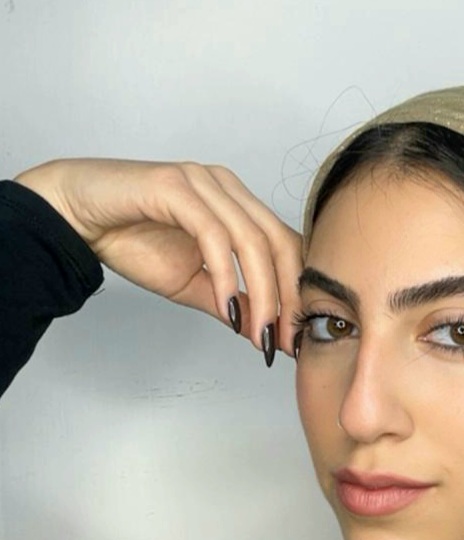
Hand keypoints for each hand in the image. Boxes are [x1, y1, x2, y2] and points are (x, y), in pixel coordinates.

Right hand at [14, 158, 301, 362]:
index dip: (296, 293)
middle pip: (278, 242)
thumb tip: (263, 333)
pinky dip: (225, 276)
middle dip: (288, 299)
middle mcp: (226, 187)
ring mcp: (202, 182)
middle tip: (285, 342)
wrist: (77, 217)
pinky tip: (227, 309)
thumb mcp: (191, 285)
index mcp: (237, 204)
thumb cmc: (131, 240)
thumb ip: (229, 302)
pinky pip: (213, 235)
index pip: (285, 246)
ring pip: (251, 240)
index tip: (296, 339)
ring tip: (260, 334)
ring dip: (261, 294)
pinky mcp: (175, 186)